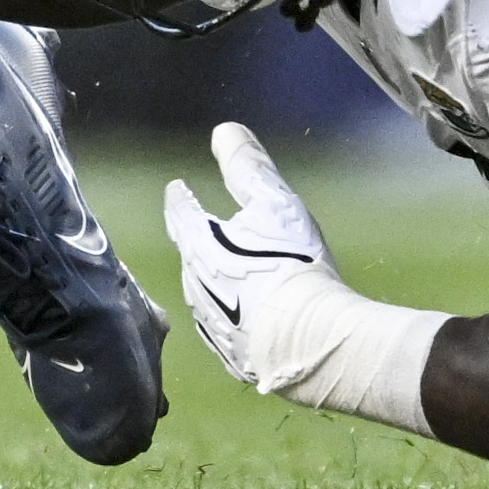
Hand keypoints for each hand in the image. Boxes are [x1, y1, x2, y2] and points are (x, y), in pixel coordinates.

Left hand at [162, 123, 445, 429]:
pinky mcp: (232, 357)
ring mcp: (212, 326)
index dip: (181, 199)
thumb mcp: (274, 204)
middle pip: (190, 257)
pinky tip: (243, 317)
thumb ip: (247, 166)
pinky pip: (223, 328)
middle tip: (204, 232)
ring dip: (211, 281)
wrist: (311, 342)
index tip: (177, 189)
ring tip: (223, 274)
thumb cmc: (292, 264)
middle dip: (196, 243)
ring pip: (203, 295)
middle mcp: (195, 288)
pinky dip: (230, 315)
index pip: (182, 215)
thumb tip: (223, 131)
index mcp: (199, 247)